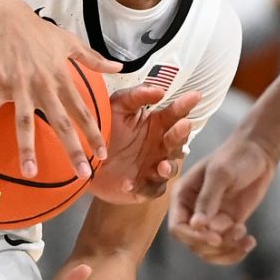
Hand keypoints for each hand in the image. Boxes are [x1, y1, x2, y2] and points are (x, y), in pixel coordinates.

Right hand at [0, 0, 117, 179]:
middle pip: (61, 122)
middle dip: (72, 149)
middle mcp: (43, 85)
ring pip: (25, 122)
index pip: (83, 110)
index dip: (93, 133)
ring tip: (31, 173)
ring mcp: (18, 86)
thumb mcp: (69, 41)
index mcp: (61, 78)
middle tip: (83, 174)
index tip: (102, 154)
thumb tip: (119, 67)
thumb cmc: (36, 30)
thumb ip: (93, 58)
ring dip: (27, 148)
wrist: (3, 18)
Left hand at [88, 84, 202, 203]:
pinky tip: (129, 184)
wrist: (84, 158)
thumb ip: (135, 96)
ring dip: (168, 167)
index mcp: (156, 125)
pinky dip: (141, 188)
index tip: (195, 95)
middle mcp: (160, 146)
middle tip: (183, 126)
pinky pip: (149, 189)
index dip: (185, 105)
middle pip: (177, 140)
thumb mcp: (116, 107)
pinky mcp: (143, 187)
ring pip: (170, 168)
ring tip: (161, 166)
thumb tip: (160, 91)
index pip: (175, 114)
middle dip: (181, 134)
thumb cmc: (103, 129)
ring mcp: (153, 167)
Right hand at [169, 133, 273, 263]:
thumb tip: (196, 225)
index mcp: (183, 198)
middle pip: (193, 243)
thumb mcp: (220, 174)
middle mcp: (193, 212)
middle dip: (214, 246)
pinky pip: (226, 247)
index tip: (216, 238)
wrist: (259, 152)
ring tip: (245, 236)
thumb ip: (208, 199)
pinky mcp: (228, 225)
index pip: (178, 228)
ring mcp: (211, 220)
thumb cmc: (235, 157)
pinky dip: (237, 250)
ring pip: (210, 250)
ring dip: (227, 251)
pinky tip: (250, 241)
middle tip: (236, 233)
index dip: (194, 237)